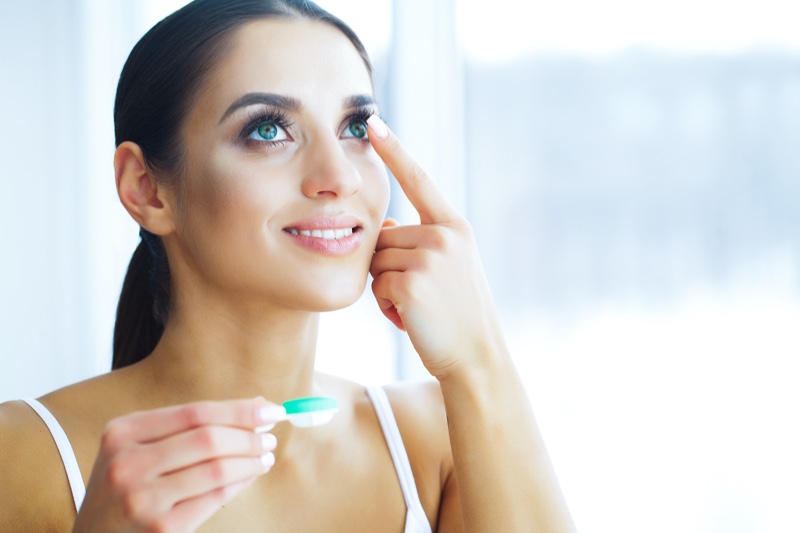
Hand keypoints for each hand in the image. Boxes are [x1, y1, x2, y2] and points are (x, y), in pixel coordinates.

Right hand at [73, 398, 284, 532]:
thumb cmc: (125, 490)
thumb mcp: (137, 450)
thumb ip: (188, 428)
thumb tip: (255, 406)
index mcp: (122, 432)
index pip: (195, 412)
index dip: (239, 409)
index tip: (270, 407)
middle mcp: (127, 463)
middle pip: (208, 438)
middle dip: (249, 434)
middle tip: (271, 434)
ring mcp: (141, 499)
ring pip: (217, 469)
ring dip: (250, 460)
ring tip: (266, 455)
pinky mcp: (160, 528)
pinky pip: (215, 498)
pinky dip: (240, 483)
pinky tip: (251, 475)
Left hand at [367, 116, 507, 379]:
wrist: (476, 356)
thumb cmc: (457, 314)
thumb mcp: (449, 267)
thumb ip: (420, 242)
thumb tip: (382, 230)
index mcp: (454, 227)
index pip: (419, 180)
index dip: (394, 150)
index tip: (373, 121)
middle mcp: (444, 235)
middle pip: (384, 238)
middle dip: (390, 268)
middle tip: (422, 295)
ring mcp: (428, 257)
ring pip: (377, 262)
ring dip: (387, 289)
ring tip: (420, 307)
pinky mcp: (410, 282)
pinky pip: (376, 286)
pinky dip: (386, 307)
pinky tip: (412, 319)